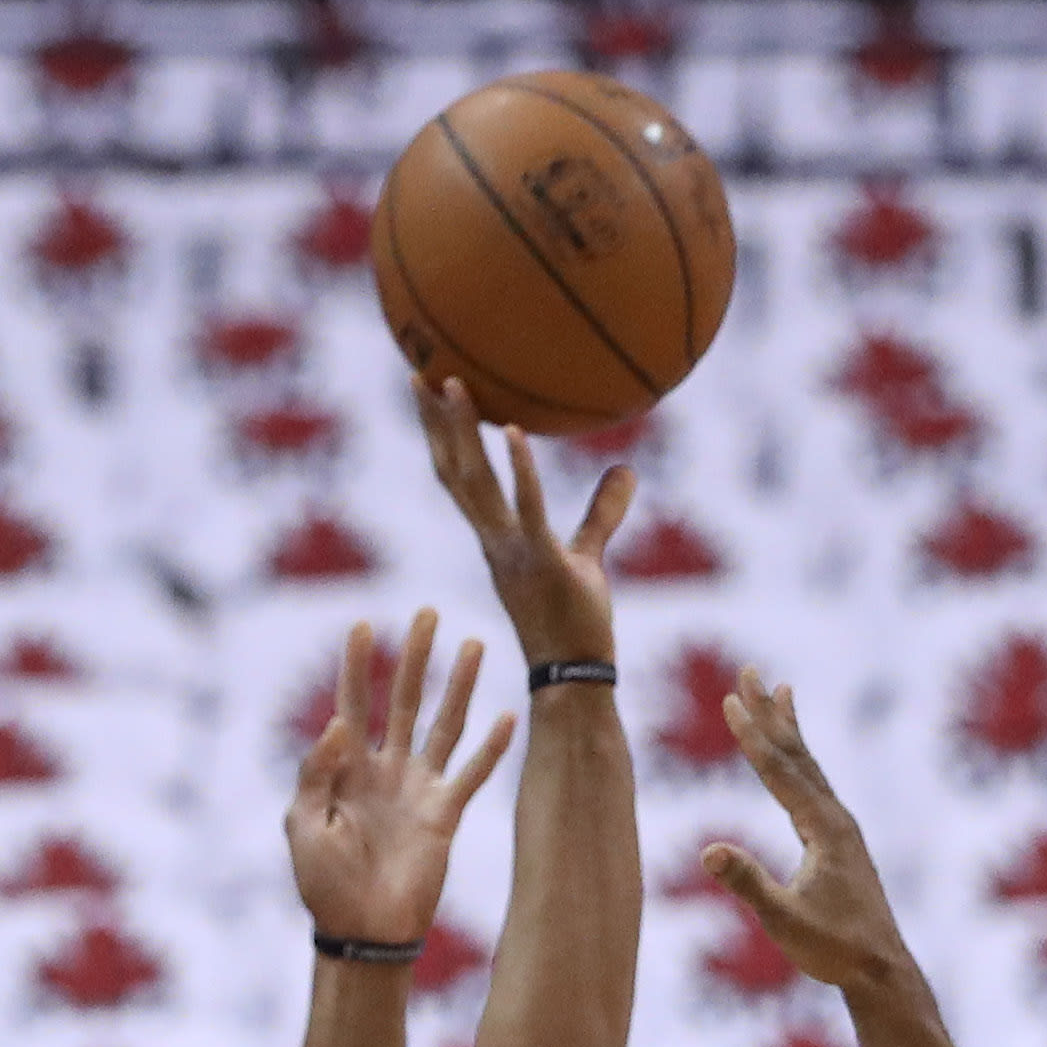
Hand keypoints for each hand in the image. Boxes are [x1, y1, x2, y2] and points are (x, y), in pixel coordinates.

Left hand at [289, 611, 510, 949]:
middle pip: (403, 700)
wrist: (362, 930)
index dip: (356, 666)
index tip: (362, 624)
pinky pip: (473, 773)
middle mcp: (386, 770)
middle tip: (427, 614)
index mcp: (346, 769)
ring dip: (459, 686)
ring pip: (443, 725)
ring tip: (473, 644)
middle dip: (415, 657)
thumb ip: (315, 773)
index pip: (352, 704)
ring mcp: (419, 789)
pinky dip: (491, 747)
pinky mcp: (445, 814)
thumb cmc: (323, 883)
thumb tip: (337, 723)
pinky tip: (507, 715)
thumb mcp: (302, 824)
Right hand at [417, 374, 634, 667]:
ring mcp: (512, 551)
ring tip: (451, 382)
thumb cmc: (578, 624)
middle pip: (452, 470)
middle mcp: (493, 540)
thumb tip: (627, 470)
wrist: (575, 678)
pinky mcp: (541, 561)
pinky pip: (526, 508)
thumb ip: (603, 514)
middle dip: (433, 422)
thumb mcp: (588, 559)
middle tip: (418, 368)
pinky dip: (518, 469)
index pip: (458, 477)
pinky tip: (511, 429)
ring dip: (461, 432)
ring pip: (475, 483)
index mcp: (496, 538)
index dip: (440, 436)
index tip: (427, 392)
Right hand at [698, 670, 925, 1005]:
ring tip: (779, 691)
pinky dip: (799, 761)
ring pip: (807, 767)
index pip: (779, 773)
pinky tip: (793, 758)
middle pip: (795, 755)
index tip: (731, 699)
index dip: (752, 735)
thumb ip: (749, 884)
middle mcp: (835, 819)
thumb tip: (709, 852)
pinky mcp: (838, 842)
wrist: (880, 969)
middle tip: (749, 672)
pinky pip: (813, 787)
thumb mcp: (784, 920)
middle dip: (768, 713)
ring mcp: (840, 829)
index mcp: (823, 829)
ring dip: (788, 729)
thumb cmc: (833, 949)